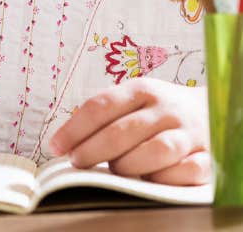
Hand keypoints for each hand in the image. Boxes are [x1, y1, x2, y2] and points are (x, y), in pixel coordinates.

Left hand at [49, 78, 209, 184]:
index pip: (101, 106)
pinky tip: (150, 179)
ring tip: (114, 171)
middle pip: (123, 131)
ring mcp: (188, 132)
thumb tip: (68, 141)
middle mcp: (165, 108)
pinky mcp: (207, 156)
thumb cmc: (159, 110)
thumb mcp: (133, 100)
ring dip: (129, 164)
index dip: (75, 128)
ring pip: (156, 151)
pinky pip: (186, 171)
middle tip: (76, 163)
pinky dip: (165, 178)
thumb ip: (107, 115)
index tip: (55, 146)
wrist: (212, 110)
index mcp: (141, 89)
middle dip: (93, 150)